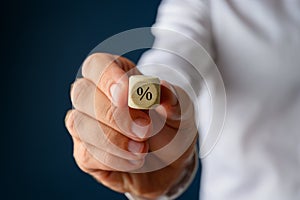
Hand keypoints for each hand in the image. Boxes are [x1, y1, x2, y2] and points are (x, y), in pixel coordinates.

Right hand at [65, 53, 197, 198]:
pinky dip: (113, 159)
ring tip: (143, 149)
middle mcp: (95, 98)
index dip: (107, 77)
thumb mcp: (181, 111)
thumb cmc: (171, 128)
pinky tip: (134, 160)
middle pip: (81, 93)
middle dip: (113, 114)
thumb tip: (162, 87)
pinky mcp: (85, 154)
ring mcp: (86, 126)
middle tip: (145, 130)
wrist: (171, 162)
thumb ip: (174, 98)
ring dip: (113, 140)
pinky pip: (85, 154)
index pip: (96, 65)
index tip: (128, 95)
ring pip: (79, 125)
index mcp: (118, 77)